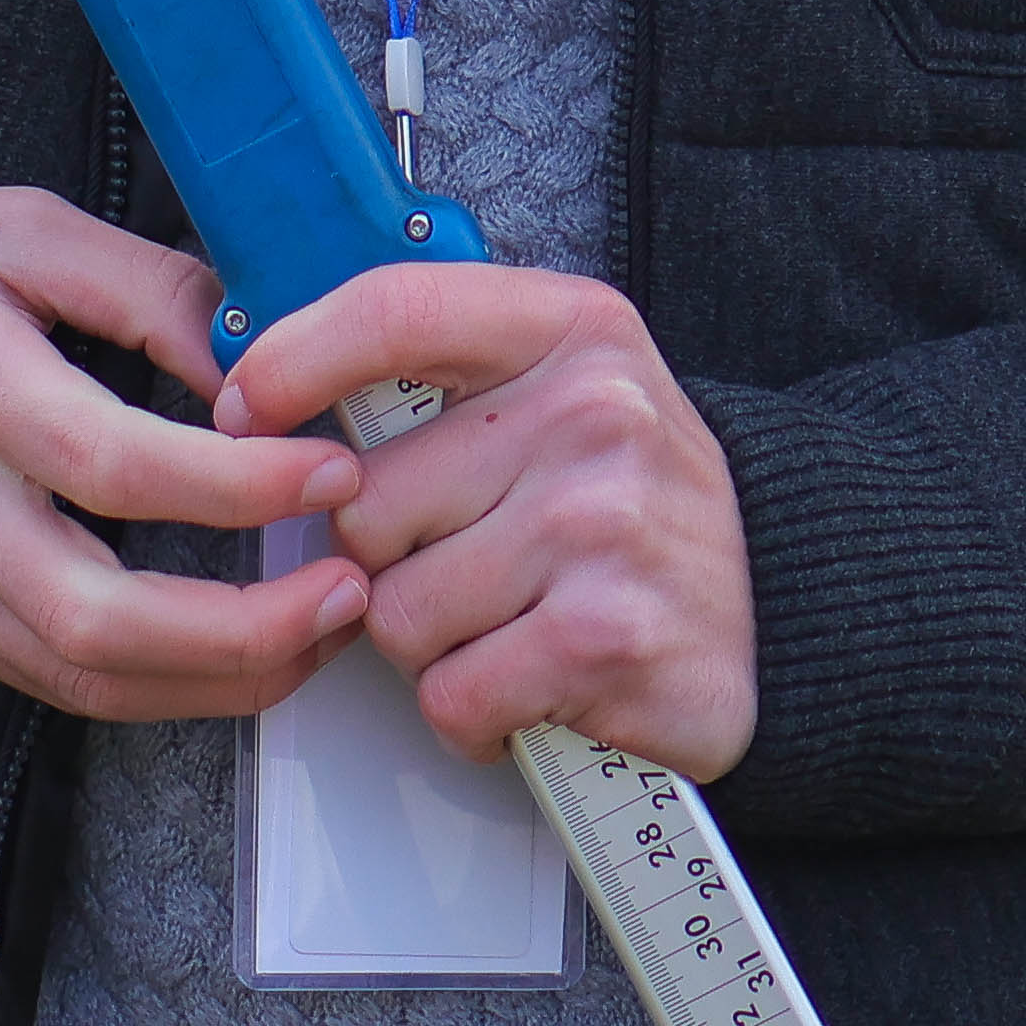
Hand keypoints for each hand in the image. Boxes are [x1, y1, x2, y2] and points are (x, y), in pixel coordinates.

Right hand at [0, 183, 370, 723]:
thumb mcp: (12, 226)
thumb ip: (144, 286)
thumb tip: (258, 350)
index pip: (115, 468)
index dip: (238, 485)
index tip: (332, 468)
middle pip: (99, 621)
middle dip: (246, 632)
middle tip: (351, 591)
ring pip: (83, 678)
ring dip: (218, 679)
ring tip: (319, 631)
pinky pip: (49, 679)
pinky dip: (154, 683)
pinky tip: (230, 648)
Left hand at [218, 263, 754, 777]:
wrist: (781, 603)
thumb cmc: (635, 501)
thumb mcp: (566, 386)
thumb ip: (442, 371)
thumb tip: (270, 382)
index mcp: (573, 331)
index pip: (394, 312)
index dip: (293, 361)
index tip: (245, 410)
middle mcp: (592, 415)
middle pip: (368, 505)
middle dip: (393, 561)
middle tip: (472, 564)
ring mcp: (602, 527)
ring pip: (397, 613)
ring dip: (434, 647)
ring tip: (511, 624)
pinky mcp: (604, 638)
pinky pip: (452, 693)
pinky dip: (476, 712)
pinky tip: (531, 683)